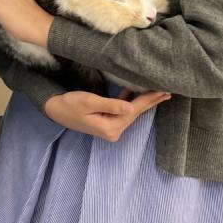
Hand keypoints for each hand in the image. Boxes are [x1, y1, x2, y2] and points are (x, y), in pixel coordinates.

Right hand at [44, 88, 170, 141]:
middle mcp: (113, 131)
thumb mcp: (89, 102)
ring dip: (142, 102)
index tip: (162, 91)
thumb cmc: (70, 104)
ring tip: (158, 93)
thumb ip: (111, 104)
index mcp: (110, 127)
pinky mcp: (107, 124)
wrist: (55, 110)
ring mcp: (111, 129)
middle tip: (167, 92)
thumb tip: (131, 107)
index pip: (133, 111)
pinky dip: (130, 103)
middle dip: (150, 102)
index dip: (148, 100)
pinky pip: (123, 112)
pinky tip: (135, 94)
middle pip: (135, 114)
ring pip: (130, 113)